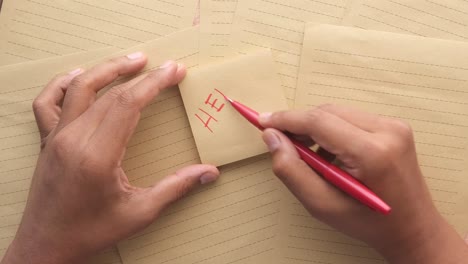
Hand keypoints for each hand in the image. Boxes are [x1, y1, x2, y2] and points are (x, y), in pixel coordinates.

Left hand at [2, 53, 219, 263]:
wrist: (45, 246)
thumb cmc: (91, 232)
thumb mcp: (140, 213)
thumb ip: (176, 188)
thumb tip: (210, 173)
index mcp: (98, 156)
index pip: (128, 104)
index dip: (155, 83)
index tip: (175, 71)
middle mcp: (73, 139)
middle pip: (110, 93)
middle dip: (141, 75)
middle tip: (166, 66)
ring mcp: (56, 137)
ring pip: (79, 88)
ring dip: (107, 69)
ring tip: (132, 60)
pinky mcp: (47, 141)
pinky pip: (47, 102)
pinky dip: (63, 83)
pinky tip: (80, 76)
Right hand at [259, 105, 467, 263]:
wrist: (412, 228)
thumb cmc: (368, 222)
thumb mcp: (321, 205)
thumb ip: (291, 170)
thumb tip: (272, 137)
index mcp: (372, 153)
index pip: (318, 121)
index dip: (286, 119)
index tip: (263, 121)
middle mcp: (388, 131)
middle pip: (327, 112)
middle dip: (300, 124)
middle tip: (282, 143)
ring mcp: (395, 126)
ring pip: (338, 113)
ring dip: (316, 128)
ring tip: (310, 157)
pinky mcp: (395, 126)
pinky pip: (352, 118)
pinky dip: (333, 131)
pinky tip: (330, 154)